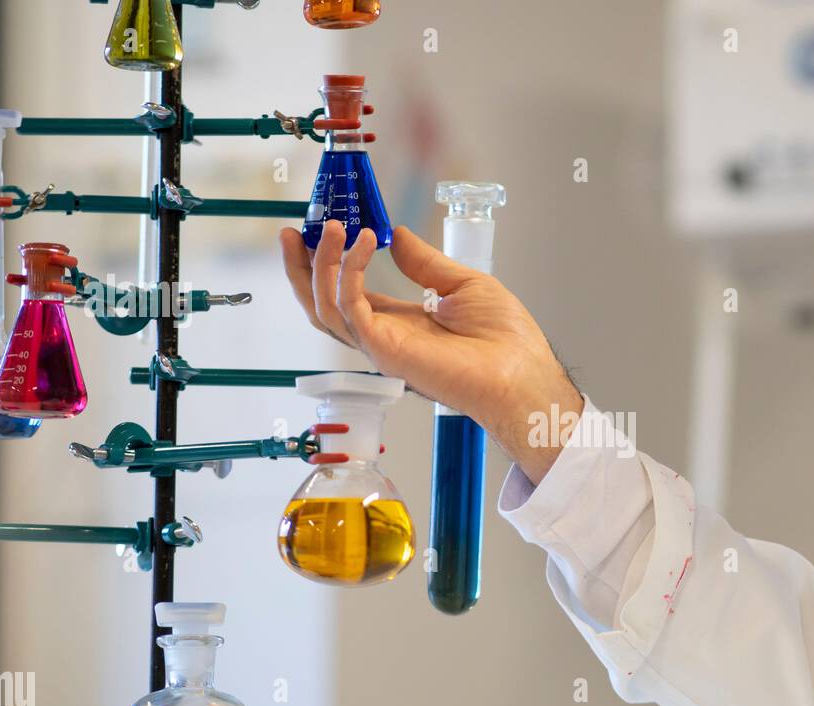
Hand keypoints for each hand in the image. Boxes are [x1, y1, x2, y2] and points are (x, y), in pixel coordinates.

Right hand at [279, 220, 582, 484]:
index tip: (322, 228)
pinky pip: (350, 307)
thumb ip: (424, 261)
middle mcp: (382, 337)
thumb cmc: (504, 339)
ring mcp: (380, 346)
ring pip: (324, 308)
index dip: (329, 262)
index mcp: (399, 324)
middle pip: (322, 305)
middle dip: (301, 268)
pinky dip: (348, 271)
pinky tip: (362, 242)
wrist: (521, 371)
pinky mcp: (384, 349)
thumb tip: (397, 234)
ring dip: (318, 265)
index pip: (347, 293)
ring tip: (331, 226)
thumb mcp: (461, 284)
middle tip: (292, 231)